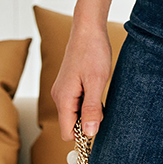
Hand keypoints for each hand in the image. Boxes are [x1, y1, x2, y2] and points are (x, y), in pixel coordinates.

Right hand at [51, 22, 111, 140]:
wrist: (88, 29)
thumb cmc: (93, 52)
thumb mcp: (96, 82)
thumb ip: (91, 108)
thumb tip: (88, 134)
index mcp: (64, 98)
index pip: (67, 133)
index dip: (82, 135)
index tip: (99, 125)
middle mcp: (59, 96)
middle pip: (71, 125)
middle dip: (87, 123)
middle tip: (103, 107)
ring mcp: (63, 90)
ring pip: (74, 113)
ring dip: (89, 111)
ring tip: (100, 95)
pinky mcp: (69, 85)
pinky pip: (76, 103)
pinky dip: (88, 102)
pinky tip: (97, 89)